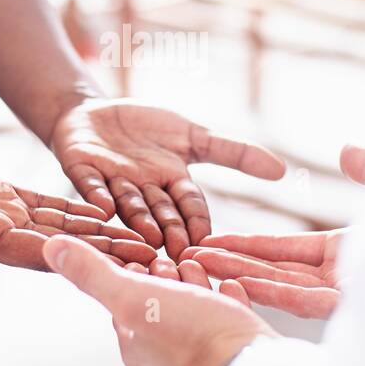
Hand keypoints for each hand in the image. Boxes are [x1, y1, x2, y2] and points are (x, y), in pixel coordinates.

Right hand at [0, 142, 155, 269]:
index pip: (38, 253)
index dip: (79, 259)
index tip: (116, 266)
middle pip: (63, 245)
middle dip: (107, 251)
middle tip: (154, 256)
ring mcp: (0, 214)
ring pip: (61, 225)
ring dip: (101, 231)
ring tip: (144, 234)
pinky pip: (44, 202)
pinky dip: (75, 206)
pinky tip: (107, 207)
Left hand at [44, 235, 273, 365]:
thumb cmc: (191, 336)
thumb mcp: (133, 296)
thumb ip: (93, 274)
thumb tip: (50, 249)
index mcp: (136, 346)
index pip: (126, 302)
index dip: (135, 274)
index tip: (145, 256)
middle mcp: (164, 360)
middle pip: (161, 309)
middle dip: (167, 281)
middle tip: (175, 261)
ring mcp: (201, 362)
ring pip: (194, 317)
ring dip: (195, 288)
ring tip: (200, 268)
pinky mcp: (234, 359)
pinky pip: (226, 326)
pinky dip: (226, 304)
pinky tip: (232, 290)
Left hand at [49, 99, 285, 260]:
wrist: (91, 110)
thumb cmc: (145, 127)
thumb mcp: (193, 136)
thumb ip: (233, 153)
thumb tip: (282, 170)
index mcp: (171, 185)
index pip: (191, 207)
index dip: (199, 223)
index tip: (212, 244)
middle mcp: (144, 192)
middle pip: (161, 214)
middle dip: (172, 232)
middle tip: (182, 254)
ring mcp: (112, 183)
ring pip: (128, 205)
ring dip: (139, 221)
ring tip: (150, 237)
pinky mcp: (82, 172)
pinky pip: (90, 186)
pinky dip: (96, 196)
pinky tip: (102, 207)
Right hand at [178, 143, 364, 318]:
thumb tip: (345, 149)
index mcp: (346, 254)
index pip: (284, 249)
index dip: (246, 244)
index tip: (208, 240)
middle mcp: (341, 279)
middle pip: (275, 269)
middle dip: (230, 262)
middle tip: (188, 255)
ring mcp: (349, 295)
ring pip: (284, 286)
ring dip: (242, 276)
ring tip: (200, 266)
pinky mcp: (359, 307)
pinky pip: (310, 301)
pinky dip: (276, 293)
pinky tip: (243, 284)